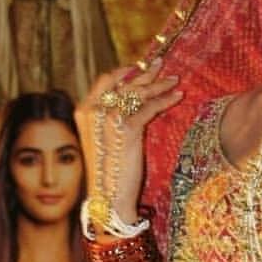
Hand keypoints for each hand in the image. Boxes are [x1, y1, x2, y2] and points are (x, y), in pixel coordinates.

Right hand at [77, 60, 182, 226]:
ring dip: (159, 84)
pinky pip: (150, 108)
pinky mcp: (127, 128)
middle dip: (144, 73)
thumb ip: (110, 120)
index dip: (123, 73)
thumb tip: (130, 105)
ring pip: (138, 92)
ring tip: (175, 80)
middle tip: (161, 65)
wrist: (110, 197)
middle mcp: (93, 110)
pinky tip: (178, 96)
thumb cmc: (109, 172)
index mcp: (84, 111)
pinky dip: (166, 100)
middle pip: (123, 83)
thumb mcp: (105, 140)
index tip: (139, 68)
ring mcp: (108, 118)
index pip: (105, 82)